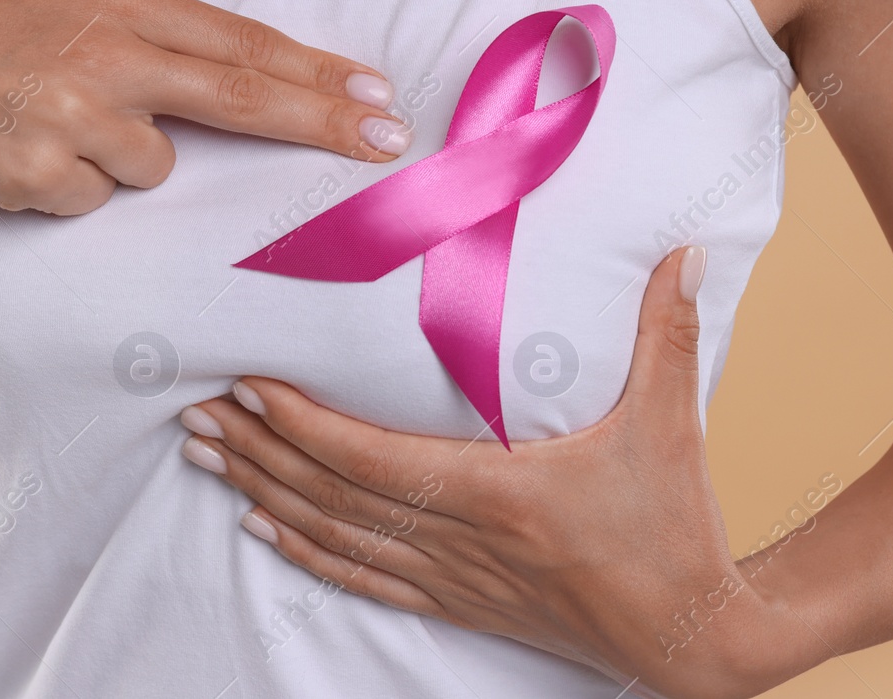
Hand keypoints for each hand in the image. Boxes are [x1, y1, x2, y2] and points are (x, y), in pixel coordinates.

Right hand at [0, 0, 409, 214]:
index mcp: (121, 6)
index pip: (242, 45)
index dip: (317, 73)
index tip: (378, 94)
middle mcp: (108, 55)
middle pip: (241, 97)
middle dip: (324, 122)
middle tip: (392, 143)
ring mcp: (73, 115)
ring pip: (153, 166)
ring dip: (117, 158)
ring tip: (48, 123)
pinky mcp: (37, 170)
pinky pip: (91, 201)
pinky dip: (65, 189)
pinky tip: (19, 154)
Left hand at [178, 246, 794, 698]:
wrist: (693, 640)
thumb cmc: (677, 531)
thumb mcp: (674, 426)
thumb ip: (669, 334)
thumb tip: (684, 254)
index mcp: (499, 494)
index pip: (371, 458)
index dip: (304, 425)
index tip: (251, 386)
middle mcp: (461, 540)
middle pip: (333, 494)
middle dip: (259, 451)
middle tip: (198, 412)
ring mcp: (454, 578)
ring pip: (336, 536)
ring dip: (267, 493)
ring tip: (210, 458)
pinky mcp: (461, 603)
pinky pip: (365, 580)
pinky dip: (309, 552)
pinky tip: (268, 531)